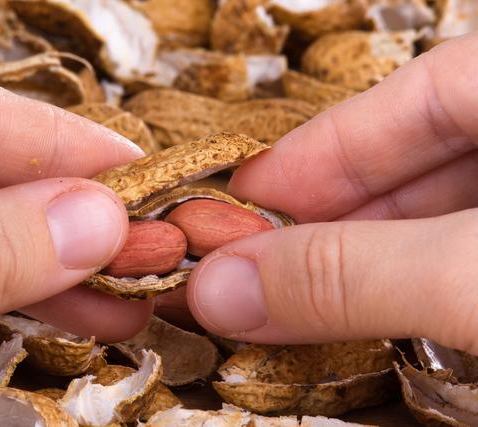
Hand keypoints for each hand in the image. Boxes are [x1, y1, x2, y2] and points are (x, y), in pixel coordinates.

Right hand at [187, 34, 477, 350]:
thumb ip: (356, 273)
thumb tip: (222, 288)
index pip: (419, 92)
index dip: (319, 149)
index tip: (241, 197)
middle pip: (427, 157)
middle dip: (334, 216)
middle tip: (254, 262)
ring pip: (450, 218)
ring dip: (372, 261)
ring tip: (299, 296)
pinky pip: (473, 266)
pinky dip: (424, 290)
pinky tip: (380, 313)